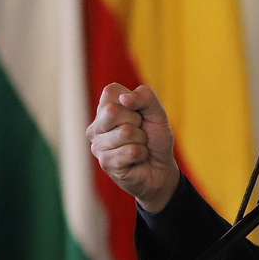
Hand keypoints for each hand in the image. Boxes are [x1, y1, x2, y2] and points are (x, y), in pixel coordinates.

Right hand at [87, 83, 178, 212]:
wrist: (162, 168)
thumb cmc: (155, 139)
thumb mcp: (157, 112)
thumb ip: (145, 97)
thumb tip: (124, 99)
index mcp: (105, 109)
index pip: (111, 91)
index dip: (134, 102)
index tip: (139, 115)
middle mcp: (96, 126)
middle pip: (113, 111)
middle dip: (138, 122)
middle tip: (140, 132)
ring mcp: (97, 145)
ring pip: (125, 132)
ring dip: (142, 141)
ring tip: (139, 147)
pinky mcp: (105, 162)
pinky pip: (131, 151)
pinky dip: (142, 154)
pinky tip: (136, 160)